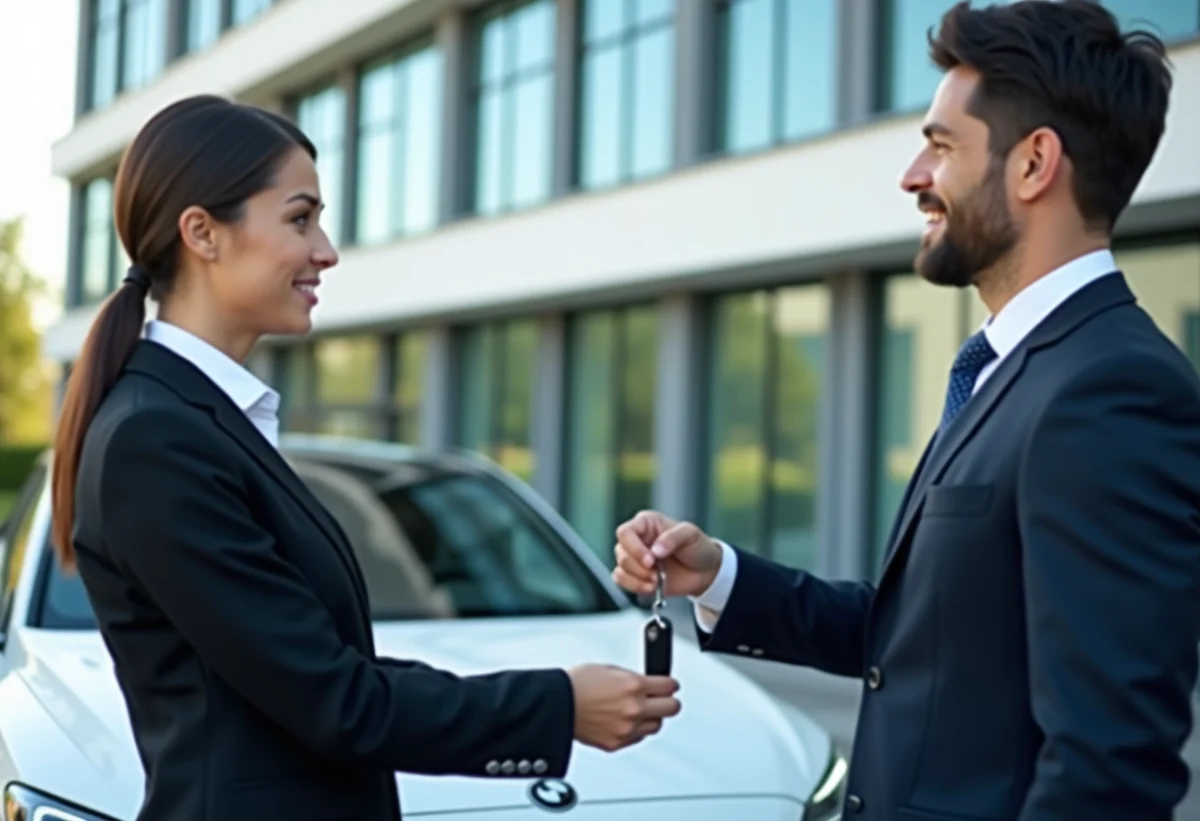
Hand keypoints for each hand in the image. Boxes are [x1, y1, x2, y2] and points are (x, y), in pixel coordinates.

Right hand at [566, 664, 680, 751]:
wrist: (557, 705)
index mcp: (634, 685)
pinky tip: (626, 721)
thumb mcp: (609, 669)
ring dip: (652, 717)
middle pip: (672, 708)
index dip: (670, 684)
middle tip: (664, 698)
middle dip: (669, 701)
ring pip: (656, 726)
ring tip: (642, 711)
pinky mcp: (617, 743)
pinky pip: (638, 737)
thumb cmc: (577, 684)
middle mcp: (634, 708)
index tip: (669, 685)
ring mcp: (627, 728)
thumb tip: (647, 682)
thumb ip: (633, 678)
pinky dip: (635, 730)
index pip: (669, 686)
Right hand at [612, 510, 722, 598]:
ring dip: (637, 579)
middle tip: (657, 574)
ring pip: (620, 569)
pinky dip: (635, 587)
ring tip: (656, 582)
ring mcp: (635, 559)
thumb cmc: (697, 546)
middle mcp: (637, 539)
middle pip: (621, 552)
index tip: (651, 560)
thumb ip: (673, 538)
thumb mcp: (690, 534)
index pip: (625, 532)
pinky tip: (651, 588)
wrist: (705, 571)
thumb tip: (655, 551)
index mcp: (646, 523)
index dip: (634, 548)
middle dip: (638, 567)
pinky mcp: (636, 576)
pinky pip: (622, 581)